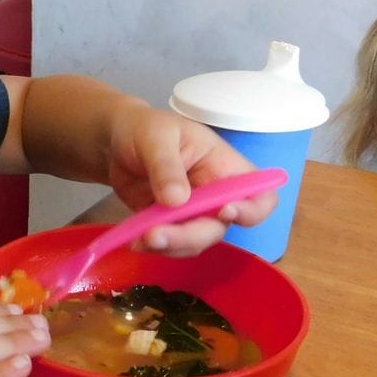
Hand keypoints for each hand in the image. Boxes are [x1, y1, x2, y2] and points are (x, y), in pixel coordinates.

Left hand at [106, 100, 276, 255]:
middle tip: (155, 234)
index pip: (260, 196)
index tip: (223, 211)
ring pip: (194, 242)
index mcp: (225, 167)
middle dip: (190, 236)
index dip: (251, 211)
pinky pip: (171, 245)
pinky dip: (155, 247)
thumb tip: (177, 200)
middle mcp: (215, 195)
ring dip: (170, 246)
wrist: (117, 140)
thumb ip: (166, 166)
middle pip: (220, 228)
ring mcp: (192, 213)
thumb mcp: (155, 138)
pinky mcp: (169, 225)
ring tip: (139, 239)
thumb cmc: (146, 129)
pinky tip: (134, 240)